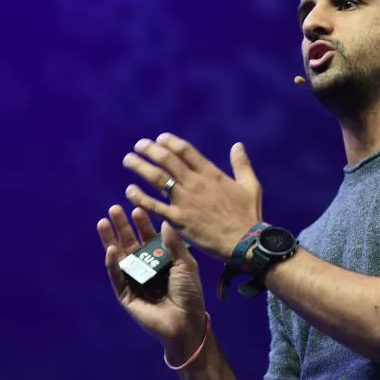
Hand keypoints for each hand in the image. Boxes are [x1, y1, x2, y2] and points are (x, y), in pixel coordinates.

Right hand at [97, 205, 207, 350]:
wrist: (186, 321)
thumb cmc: (189, 293)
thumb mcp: (186, 265)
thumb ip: (173, 245)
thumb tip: (163, 223)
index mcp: (161, 260)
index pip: (148, 238)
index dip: (142, 224)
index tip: (136, 209)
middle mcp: (146, 268)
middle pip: (131, 243)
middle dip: (122, 226)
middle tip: (114, 208)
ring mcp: (134, 280)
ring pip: (120, 257)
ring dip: (111, 240)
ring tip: (103, 222)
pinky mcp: (126, 294)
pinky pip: (117, 277)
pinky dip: (113, 264)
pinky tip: (111, 249)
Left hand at [121, 133, 262, 261]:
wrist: (244, 241)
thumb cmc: (248, 215)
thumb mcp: (251, 185)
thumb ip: (242, 164)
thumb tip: (238, 145)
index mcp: (211, 173)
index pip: (185, 151)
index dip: (170, 142)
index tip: (160, 139)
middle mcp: (194, 183)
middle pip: (167, 160)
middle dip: (150, 149)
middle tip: (139, 145)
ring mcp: (184, 201)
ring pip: (156, 178)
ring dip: (140, 167)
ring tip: (128, 160)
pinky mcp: (178, 219)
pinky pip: (154, 206)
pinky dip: (140, 197)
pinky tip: (129, 191)